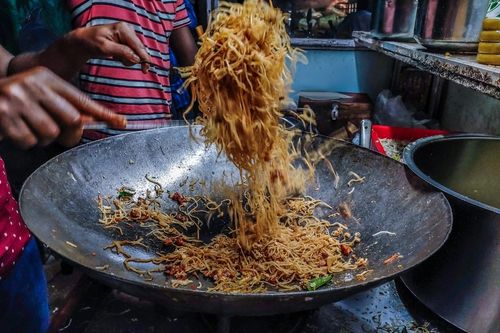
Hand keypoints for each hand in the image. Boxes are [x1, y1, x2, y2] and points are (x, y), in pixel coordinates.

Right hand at [0, 67, 125, 148]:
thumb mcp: (42, 97)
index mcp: (47, 78)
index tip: (121, 122)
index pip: (82, 100)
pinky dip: (25, 142)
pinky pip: (28, 141)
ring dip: (43, 138)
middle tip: (57, 133)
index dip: (102, 114)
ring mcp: (17, 98)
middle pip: (72, 119)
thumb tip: (91, 122)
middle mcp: (34, 84)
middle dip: (68, 133)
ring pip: (50, 133)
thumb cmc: (18, 101)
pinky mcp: (3, 114)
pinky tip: (16, 131)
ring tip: (30, 128)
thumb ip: (65, 107)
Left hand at [68, 22, 151, 72]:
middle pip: (139, 50)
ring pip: (136, 53)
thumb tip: (137, 59)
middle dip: (132, 58)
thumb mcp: (105, 48)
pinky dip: (125, 57)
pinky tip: (116, 55)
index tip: (146, 70)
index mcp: (123, 29)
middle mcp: (128, 30)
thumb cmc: (92, 42)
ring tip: (115, 56)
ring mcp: (128, 35)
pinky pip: (132, 53)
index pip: (138, 46)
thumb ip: (122, 52)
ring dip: (127, 58)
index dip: (144, 58)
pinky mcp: (127, 40)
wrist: (85, 41)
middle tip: (118, 60)